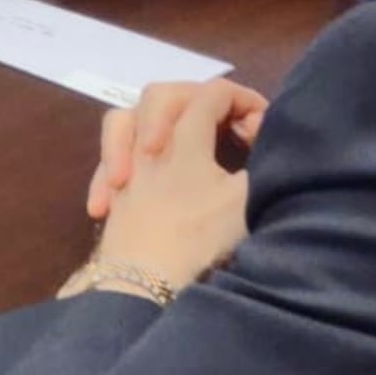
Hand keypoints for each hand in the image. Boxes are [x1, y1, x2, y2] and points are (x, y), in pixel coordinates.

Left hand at [88, 78, 263, 288]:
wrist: (142, 282)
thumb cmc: (200, 239)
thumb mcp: (246, 198)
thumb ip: (264, 160)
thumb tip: (266, 137)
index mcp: (184, 136)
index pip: (215, 92)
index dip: (246, 101)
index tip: (263, 132)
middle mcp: (147, 141)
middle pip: (164, 94)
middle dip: (200, 100)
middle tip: (229, 132)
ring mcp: (124, 164)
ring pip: (124, 117)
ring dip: (154, 122)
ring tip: (174, 143)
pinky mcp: (111, 191)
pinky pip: (108, 154)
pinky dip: (126, 154)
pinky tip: (136, 175)